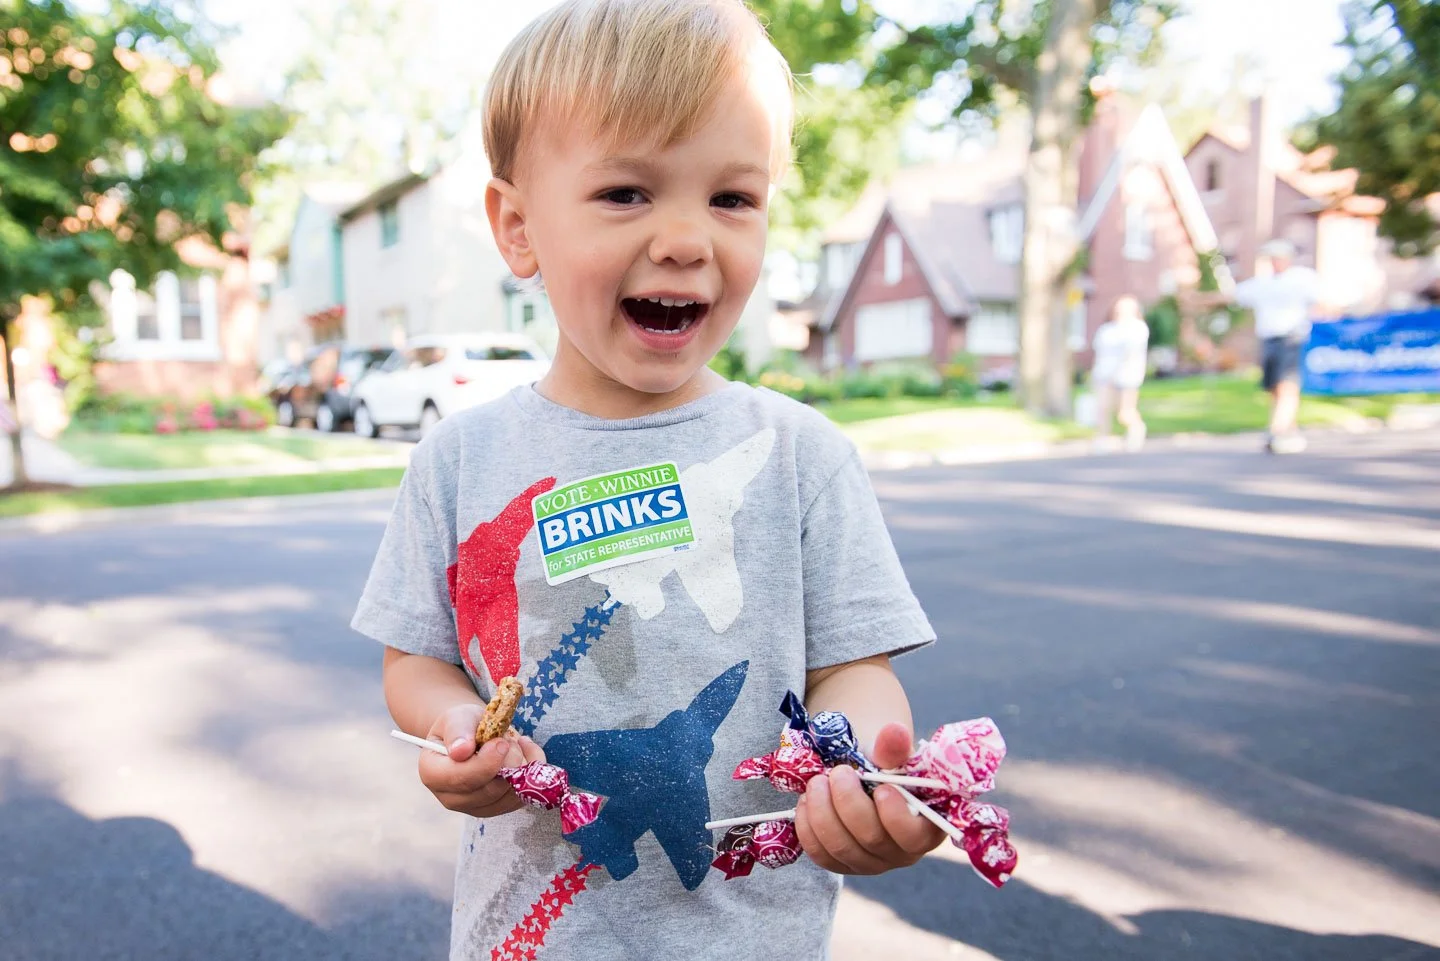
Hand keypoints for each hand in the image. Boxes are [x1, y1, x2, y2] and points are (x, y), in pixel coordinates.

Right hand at [417, 703, 545, 816]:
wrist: (473, 736)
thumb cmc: (463, 726)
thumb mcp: (457, 717)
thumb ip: (458, 730)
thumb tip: (461, 751)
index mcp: (433, 773)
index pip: (459, 778)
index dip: (485, 763)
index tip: (501, 743)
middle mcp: (450, 797)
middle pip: (488, 790)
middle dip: (507, 761)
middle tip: (508, 739)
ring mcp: (475, 807)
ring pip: (508, 795)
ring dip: (521, 766)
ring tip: (512, 744)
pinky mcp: (498, 809)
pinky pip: (523, 796)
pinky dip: (531, 773)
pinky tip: (524, 753)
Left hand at [794, 722, 945, 874]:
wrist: (860, 776)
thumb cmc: (884, 768)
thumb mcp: (890, 756)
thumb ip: (893, 748)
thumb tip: (894, 731)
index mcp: (923, 828)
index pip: (914, 837)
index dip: (895, 816)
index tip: (881, 788)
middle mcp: (898, 853)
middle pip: (871, 839)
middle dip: (848, 802)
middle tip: (838, 772)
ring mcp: (868, 863)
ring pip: (841, 848)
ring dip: (822, 811)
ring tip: (817, 782)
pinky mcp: (840, 863)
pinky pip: (820, 854)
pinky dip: (808, 826)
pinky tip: (806, 802)